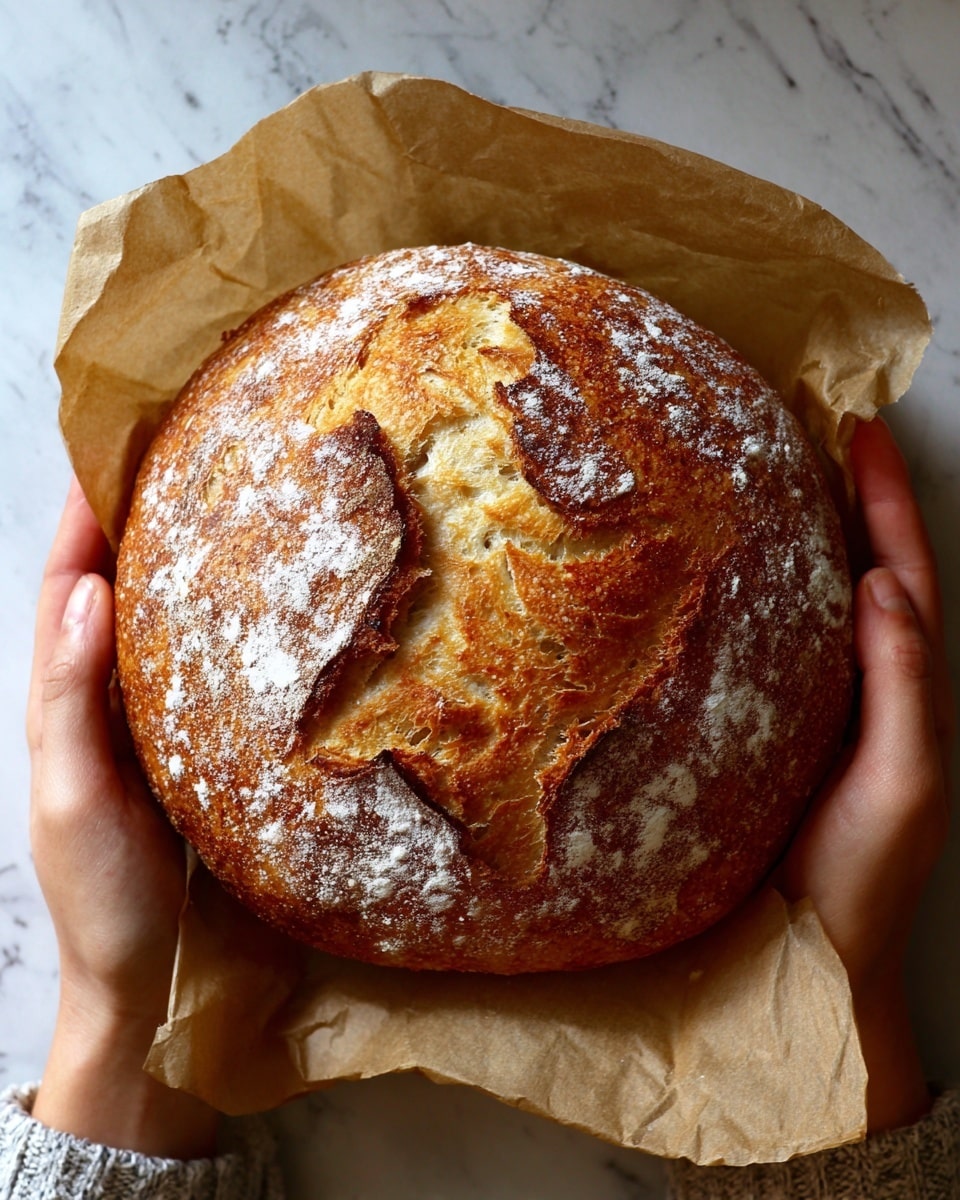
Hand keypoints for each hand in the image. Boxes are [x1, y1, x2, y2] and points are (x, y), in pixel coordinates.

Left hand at [26, 479, 216, 1156]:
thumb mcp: (72, 797)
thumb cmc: (98, 894)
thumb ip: (67, 698)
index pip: (64, 585)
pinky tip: (242, 603)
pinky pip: (186, 666)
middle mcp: (95, 698)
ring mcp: (138, 721)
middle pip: (107, 588)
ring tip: (213, 506)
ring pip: (151, 623)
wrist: (135, 970)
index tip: (114, 448)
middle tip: (177, 457)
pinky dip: (204, 622)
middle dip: (129, 520)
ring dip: (170, 563)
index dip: (81, 517)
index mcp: (56, 701)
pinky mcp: (178, 744)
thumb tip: (84, 589)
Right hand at [780, 417, 952, 1131]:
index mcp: (911, 691)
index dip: (886, 503)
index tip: (862, 432)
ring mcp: (830, 707)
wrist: (818, 949)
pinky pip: (787, 644)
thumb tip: (882, 586)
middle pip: (872, 571)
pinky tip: (742, 579)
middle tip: (822, 435)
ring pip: (829, 602)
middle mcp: (875, 687)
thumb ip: (903, 687)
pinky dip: (775, 595)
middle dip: (858, 499)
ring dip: (819, 537)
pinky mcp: (783, 729)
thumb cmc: (864, 875)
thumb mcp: (901, 780)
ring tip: (786, 482)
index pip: (901, 574)